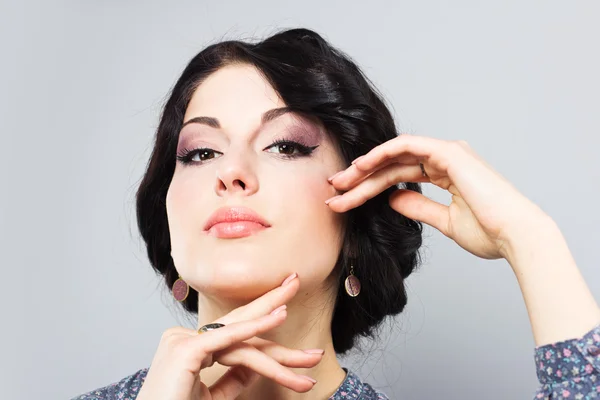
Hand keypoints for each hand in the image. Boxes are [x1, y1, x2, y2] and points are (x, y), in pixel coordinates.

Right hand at [136, 274, 321, 399]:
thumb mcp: (210, 396)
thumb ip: (231, 380)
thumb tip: (254, 368)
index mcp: (190, 347)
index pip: (234, 332)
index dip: (261, 321)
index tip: (284, 308)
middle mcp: (185, 338)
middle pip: (238, 321)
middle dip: (269, 302)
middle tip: (294, 282)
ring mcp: (183, 341)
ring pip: (241, 339)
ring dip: (274, 329)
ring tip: (298, 313)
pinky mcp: (185, 351)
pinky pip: (228, 337)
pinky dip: (255, 326)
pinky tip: (278, 315)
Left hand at [327, 134, 549, 259]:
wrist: (516, 237)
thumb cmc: (490, 232)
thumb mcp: (444, 221)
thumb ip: (417, 207)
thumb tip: (392, 199)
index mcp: (446, 173)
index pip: (398, 177)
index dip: (369, 188)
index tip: (345, 200)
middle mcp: (445, 159)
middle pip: (391, 166)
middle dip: (359, 179)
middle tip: (333, 191)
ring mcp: (447, 153)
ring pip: (394, 157)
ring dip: (364, 169)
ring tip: (339, 183)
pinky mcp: (449, 152)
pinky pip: (406, 146)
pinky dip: (382, 153)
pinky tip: (360, 166)